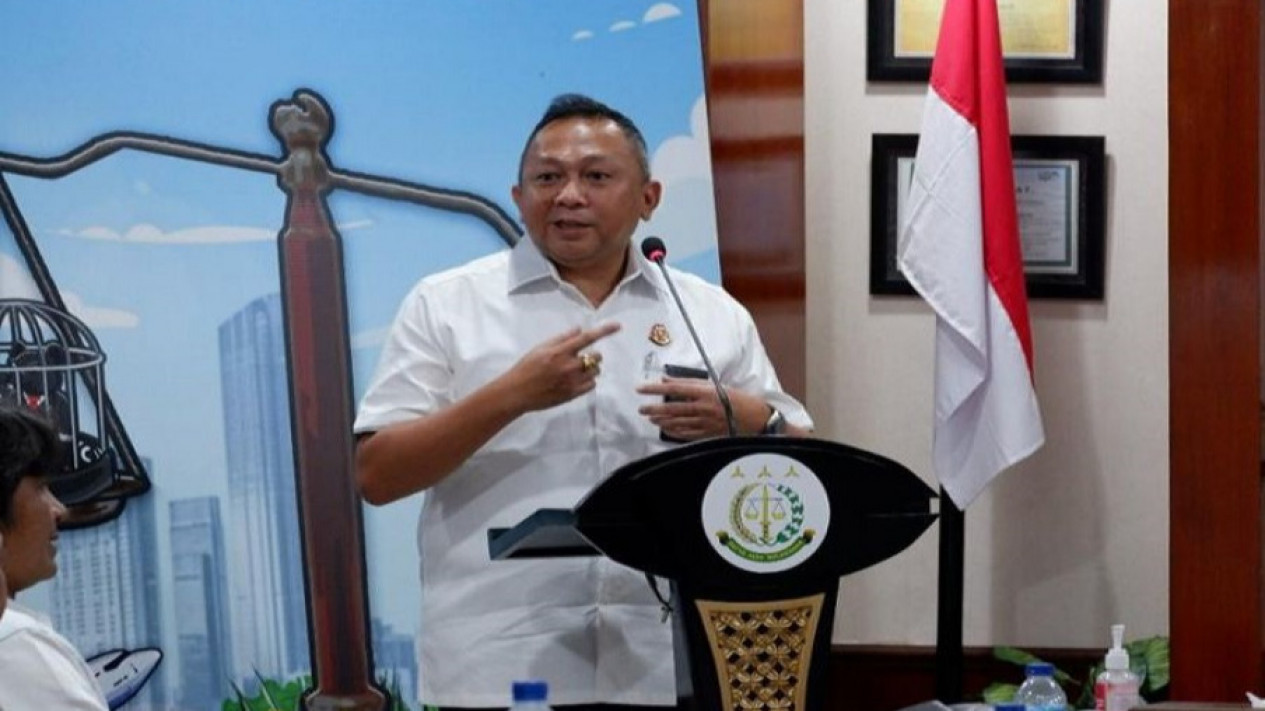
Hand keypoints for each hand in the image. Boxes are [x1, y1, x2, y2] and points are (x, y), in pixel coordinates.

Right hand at [504, 322, 620, 412]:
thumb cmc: (527, 367)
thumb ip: (561, 338)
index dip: (604, 331)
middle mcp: (569, 366)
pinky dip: (588, 381)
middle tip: (580, 357)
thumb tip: (579, 329)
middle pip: (596, 356)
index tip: (618, 326)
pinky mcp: (573, 394)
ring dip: (591, 368)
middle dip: (592, 355)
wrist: (517, 392)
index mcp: (560, 351)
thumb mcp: (541, 348)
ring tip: (576, 370)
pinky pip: (592, 385)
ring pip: (596, 371)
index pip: (587, 338)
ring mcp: (572, 381)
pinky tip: (575, 380)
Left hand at [637, 377, 736, 440]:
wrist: (754, 417)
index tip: (641, 388)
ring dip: (661, 420)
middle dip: (654, 409)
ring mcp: (704, 423)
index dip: (655, 389)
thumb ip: (689, 383)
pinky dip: (673, 431)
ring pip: (676, 422)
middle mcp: (703, 408)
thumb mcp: (714, 385)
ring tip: (651, 418)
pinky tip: (665, 429)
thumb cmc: (735, 398)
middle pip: (672, 409)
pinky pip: (685, 434)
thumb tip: (667, 379)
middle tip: (641, 408)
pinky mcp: (707, 434)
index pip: (674, 389)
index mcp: (705, 392)